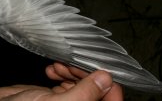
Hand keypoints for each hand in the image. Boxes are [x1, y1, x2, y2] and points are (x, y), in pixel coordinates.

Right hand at [0, 62, 122, 100]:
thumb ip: (84, 93)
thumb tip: (107, 79)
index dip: (110, 86)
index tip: (101, 70)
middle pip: (98, 90)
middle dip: (85, 74)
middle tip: (72, 65)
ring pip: (84, 83)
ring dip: (73, 71)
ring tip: (58, 66)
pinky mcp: (59, 96)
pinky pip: (70, 82)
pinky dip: (63, 72)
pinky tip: (52, 70)